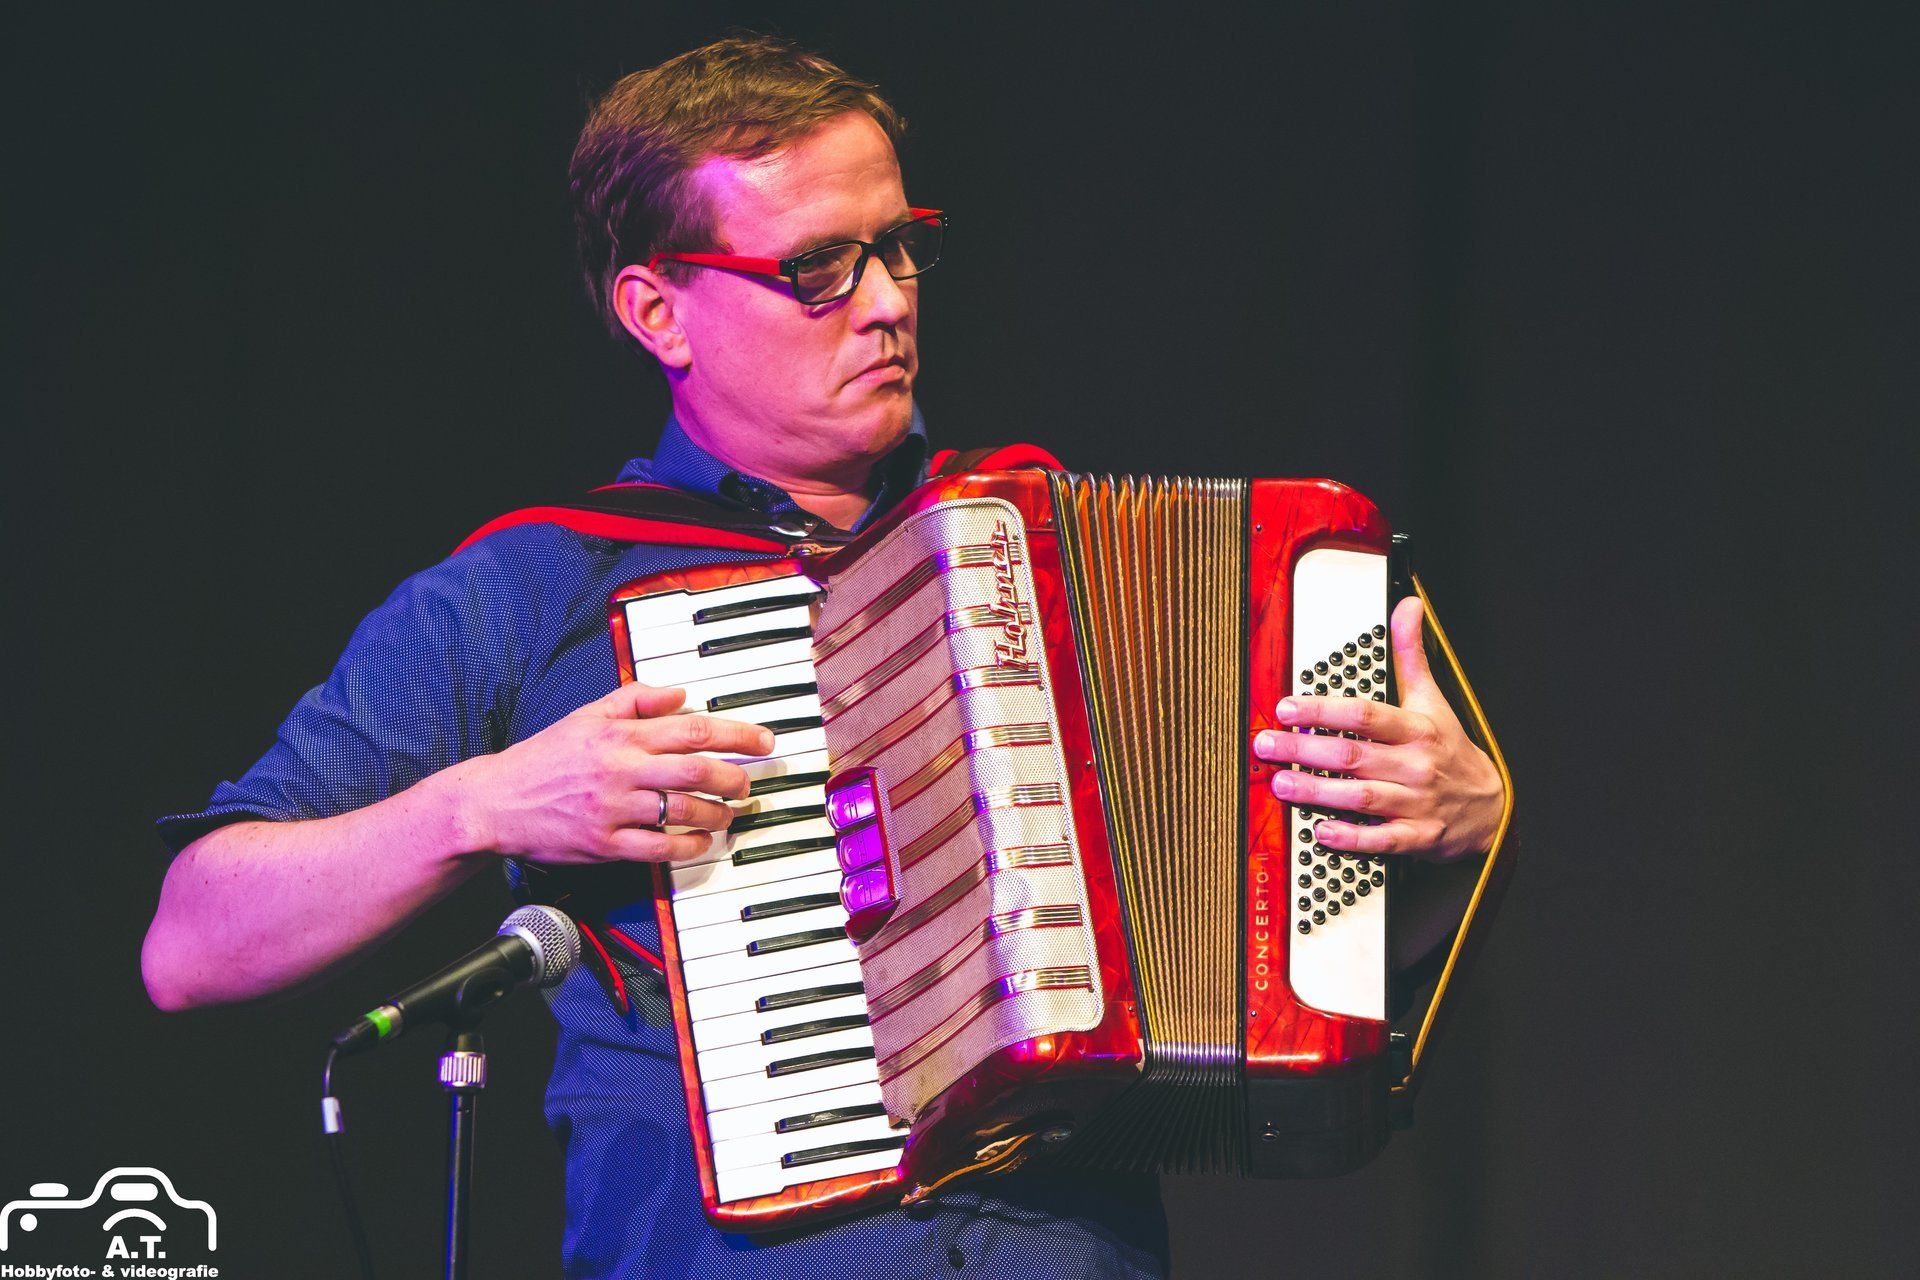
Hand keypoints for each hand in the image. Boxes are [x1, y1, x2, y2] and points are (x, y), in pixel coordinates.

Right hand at [454, 682, 773, 865]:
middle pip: (696, 770)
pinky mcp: (605, 844)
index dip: (737, 735)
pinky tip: (702, 841)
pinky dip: (689, 846)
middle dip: (735, 777)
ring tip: (728, 813)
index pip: (692, 729)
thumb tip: (681, 694)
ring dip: (717, 813)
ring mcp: (613, 809)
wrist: (495, 802)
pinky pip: (659, 849)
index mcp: (619, 734)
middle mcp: (620, 769)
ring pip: (683, 811)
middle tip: (748, 784)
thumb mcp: (587, 715)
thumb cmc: (545, 758)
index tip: (763, 741)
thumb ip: (635, 699)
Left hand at [1252, 595, 1503, 862]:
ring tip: (1280, 783)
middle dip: (1304, 750)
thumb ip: (1411, 654)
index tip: (1286, 708)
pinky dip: (1351, 837)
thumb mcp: (1433, 699)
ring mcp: (1416, 803)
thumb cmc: (1450, 749)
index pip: (1364, 715)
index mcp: (1416, 729)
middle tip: (1266, 745)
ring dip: (1316, 791)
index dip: (1322, 711)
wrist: (1491, 806)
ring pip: (1360, 797)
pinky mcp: (1417, 837)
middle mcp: (1414, 765)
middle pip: (1353, 755)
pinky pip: (1381, 840)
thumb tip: (1407, 606)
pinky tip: (1320, 830)